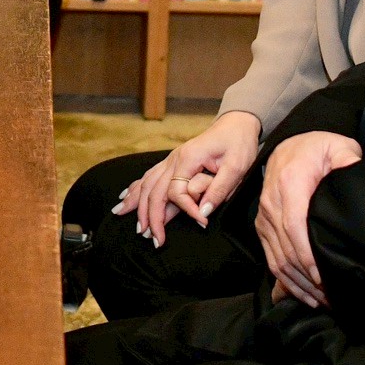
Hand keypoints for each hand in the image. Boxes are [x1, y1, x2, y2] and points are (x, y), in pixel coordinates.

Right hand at [114, 112, 260, 243]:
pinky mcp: (172, 162)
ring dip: (138, 207)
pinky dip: (135, 189)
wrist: (236, 124)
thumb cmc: (238, 144)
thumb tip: (203, 212)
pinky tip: (125, 199)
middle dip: (152, 218)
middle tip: (155, 240)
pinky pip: (148, 177)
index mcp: (188, 159)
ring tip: (138, 228)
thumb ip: (219, 189)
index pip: (177, 192)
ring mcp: (171, 160)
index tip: (202, 222)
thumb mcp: (237, 167)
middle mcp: (174, 159)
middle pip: (154, 191)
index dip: (187, 210)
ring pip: (146, 185)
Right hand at [254, 130, 360, 306]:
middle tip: (332, 298)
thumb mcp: (337, 146)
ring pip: (277, 259)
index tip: (324, 278)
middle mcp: (271, 204)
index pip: (295, 227)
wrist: (289, 146)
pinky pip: (271, 258)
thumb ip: (348, 159)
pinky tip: (305, 295)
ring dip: (298, 285)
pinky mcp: (262, 226)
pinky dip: (286, 280)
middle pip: (286, 250)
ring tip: (322, 302)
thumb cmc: (316, 148)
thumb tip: (355, 172)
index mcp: (289, 184)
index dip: (308, 257)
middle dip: (308, 279)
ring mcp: (264, 217)